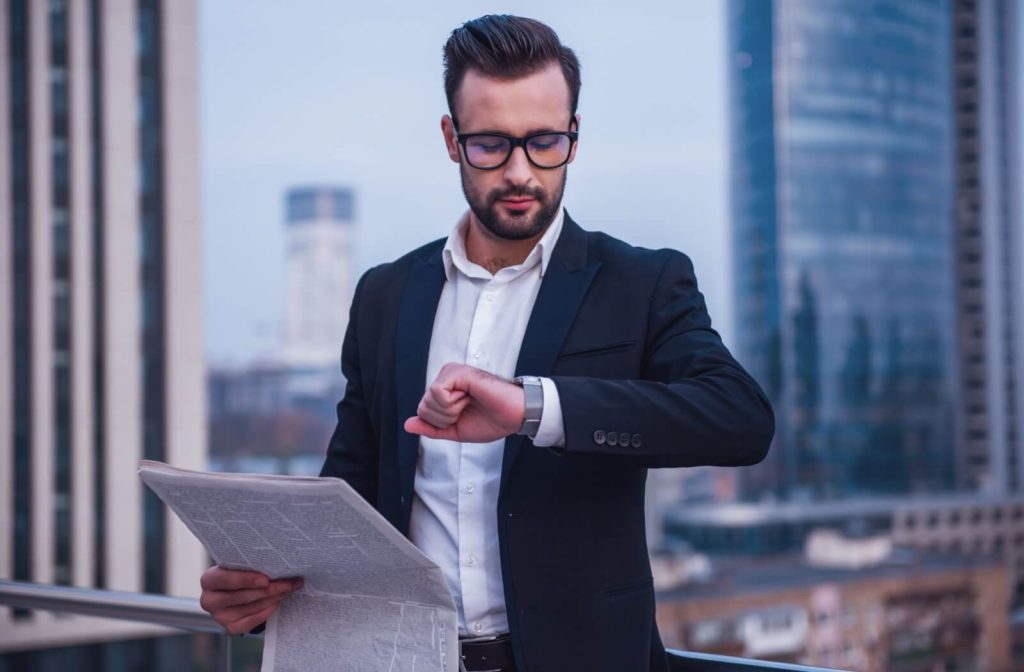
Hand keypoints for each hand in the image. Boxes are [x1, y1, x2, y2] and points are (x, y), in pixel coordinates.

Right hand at [199, 565, 303, 634]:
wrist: (237, 591)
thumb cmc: (240, 573)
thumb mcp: (239, 566)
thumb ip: (250, 564)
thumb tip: (276, 562)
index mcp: (209, 579)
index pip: (225, 579)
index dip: (245, 579)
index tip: (266, 579)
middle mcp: (209, 599)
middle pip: (242, 595)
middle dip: (268, 589)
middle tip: (288, 583)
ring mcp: (219, 616)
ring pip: (250, 607)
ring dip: (272, 598)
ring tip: (288, 589)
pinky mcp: (229, 627)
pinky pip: (250, 622)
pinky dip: (266, 611)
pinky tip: (277, 603)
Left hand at [403, 363, 524, 442]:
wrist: (513, 416)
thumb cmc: (490, 420)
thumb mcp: (455, 430)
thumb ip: (431, 428)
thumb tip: (408, 425)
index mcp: (444, 388)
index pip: (423, 411)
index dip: (442, 423)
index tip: (463, 416)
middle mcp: (445, 377)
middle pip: (424, 407)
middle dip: (445, 418)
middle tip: (467, 409)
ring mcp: (451, 372)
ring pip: (429, 401)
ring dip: (451, 411)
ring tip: (470, 402)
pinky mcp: (457, 372)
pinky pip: (437, 393)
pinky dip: (452, 404)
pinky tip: (469, 397)